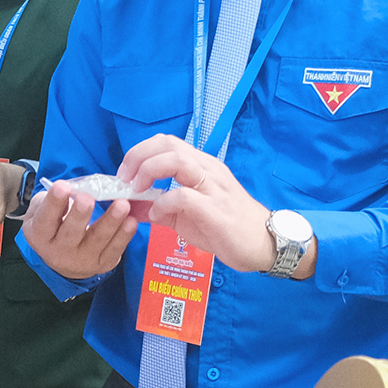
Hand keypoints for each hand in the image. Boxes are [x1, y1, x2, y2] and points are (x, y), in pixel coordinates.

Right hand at [20, 178, 139, 280]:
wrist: (64, 256)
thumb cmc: (55, 224)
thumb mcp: (44, 210)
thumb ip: (55, 200)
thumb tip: (74, 188)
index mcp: (40, 236)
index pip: (46, 219)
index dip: (54, 203)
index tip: (63, 186)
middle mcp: (59, 252)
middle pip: (71, 233)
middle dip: (80, 215)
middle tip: (88, 199)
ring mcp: (82, 261)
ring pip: (97, 240)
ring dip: (111, 221)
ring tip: (122, 205)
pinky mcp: (103, 264)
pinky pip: (115, 249)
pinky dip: (125, 235)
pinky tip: (131, 221)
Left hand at [116, 135, 279, 273]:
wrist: (264, 244)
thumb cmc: (227, 227)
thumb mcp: (185, 217)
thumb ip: (158, 209)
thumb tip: (129, 208)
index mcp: (201, 166)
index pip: (166, 142)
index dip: (139, 153)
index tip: (123, 175)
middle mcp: (208, 170)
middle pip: (168, 144)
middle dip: (138, 157)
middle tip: (124, 181)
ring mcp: (213, 188)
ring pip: (177, 160)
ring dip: (149, 171)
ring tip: (137, 191)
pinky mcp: (216, 210)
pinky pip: (184, 196)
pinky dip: (163, 203)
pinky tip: (158, 216)